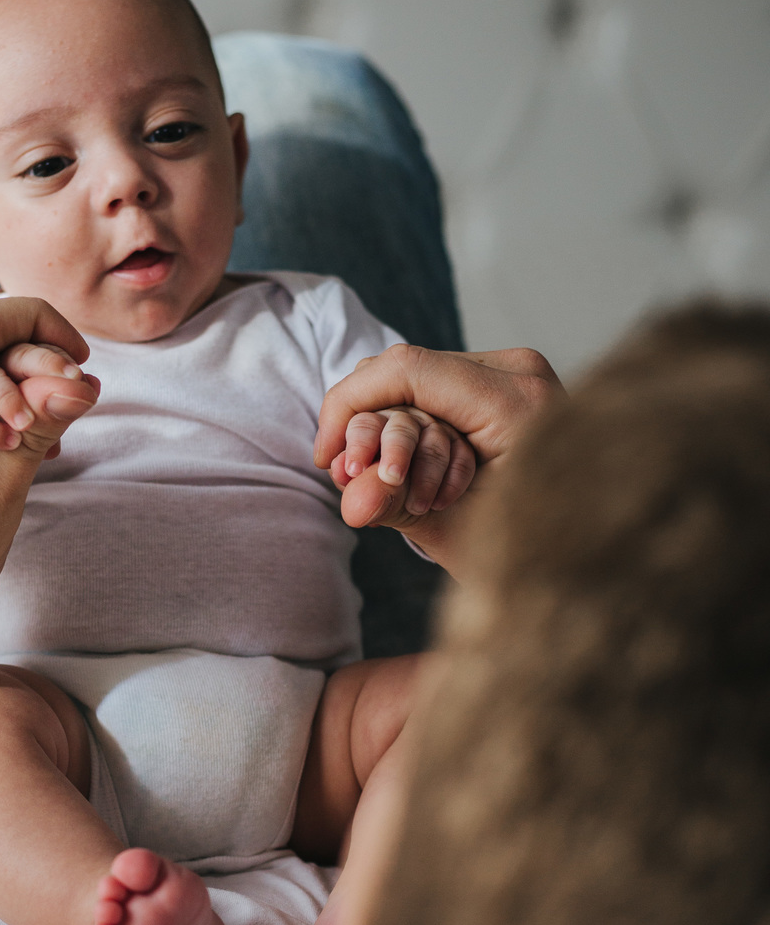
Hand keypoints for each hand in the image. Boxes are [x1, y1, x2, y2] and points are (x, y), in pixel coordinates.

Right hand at [315, 344, 562, 576]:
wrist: (596, 553)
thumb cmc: (536, 550)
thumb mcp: (460, 534)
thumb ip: (399, 505)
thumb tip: (349, 499)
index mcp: (516, 402)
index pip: (406, 370)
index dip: (349, 406)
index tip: (327, 458)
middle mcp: (519, 372)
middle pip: (406, 371)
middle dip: (369, 427)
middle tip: (350, 479)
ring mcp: (518, 373)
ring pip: (417, 379)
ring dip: (395, 434)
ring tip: (405, 491)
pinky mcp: (511, 384)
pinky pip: (439, 390)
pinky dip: (417, 429)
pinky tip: (418, 474)